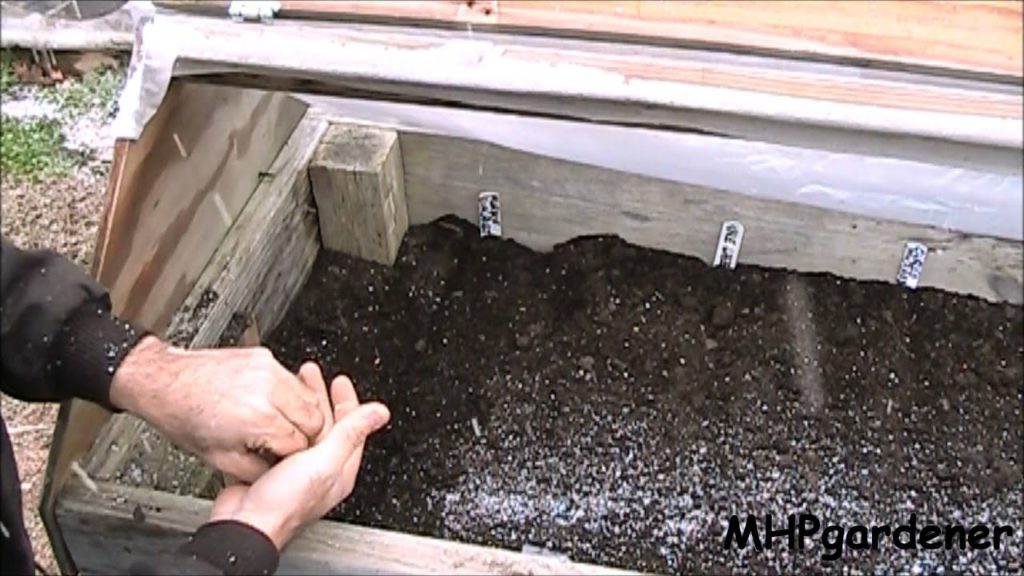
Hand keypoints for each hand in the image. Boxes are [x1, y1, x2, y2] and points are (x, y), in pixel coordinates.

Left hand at [110, 336, 329, 481]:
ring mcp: (268, 369)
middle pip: (315, 419)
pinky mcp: (264, 357)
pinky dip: (287, 395)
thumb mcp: (219, 459)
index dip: (292, 456)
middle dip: (304, 435)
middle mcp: (269, 389)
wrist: (164, 381)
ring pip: (309, 398)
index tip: (284, 458)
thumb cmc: (184, 417)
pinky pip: (291, 380)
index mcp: (259, 418)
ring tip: (278, 423)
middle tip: (285, 443)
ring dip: (300, 413)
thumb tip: (277, 470)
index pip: (301, 443)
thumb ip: (257, 469)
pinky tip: (268, 404)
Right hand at [208, 363, 389, 549]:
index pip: (351, 427)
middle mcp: (318, 470)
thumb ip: (351, 434)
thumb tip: (380, 413)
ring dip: (298, 408)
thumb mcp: (325, 461)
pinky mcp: (270, 470)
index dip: (347, 402)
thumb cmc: (285, 504)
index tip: (340, 381)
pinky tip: (271, 413)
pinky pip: (280, 440)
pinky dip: (279, 422)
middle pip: (325, 425)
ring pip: (302, 431)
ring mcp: (294, 470)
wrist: (245, 524)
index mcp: (339, 469)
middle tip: (311, 374)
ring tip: (291, 386)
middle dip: (319, 398)